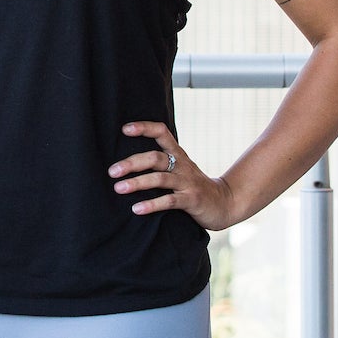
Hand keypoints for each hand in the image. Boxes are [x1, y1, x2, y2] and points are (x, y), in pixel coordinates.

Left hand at [111, 122, 238, 230]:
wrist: (225, 203)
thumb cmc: (194, 186)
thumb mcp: (179, 170)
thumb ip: (160, 164)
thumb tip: (126, 162)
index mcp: (178, 155)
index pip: (162, 133)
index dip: (144, 128)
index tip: (124, 129)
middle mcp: (182, 166)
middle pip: (156, 158)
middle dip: (132, 163)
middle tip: (112, 171)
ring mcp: (188, 183)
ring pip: (161, 178)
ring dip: (138, 183)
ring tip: (118, 188)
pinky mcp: (192, 200)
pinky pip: (170, 201)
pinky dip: (152, 204)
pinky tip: (136, 209)